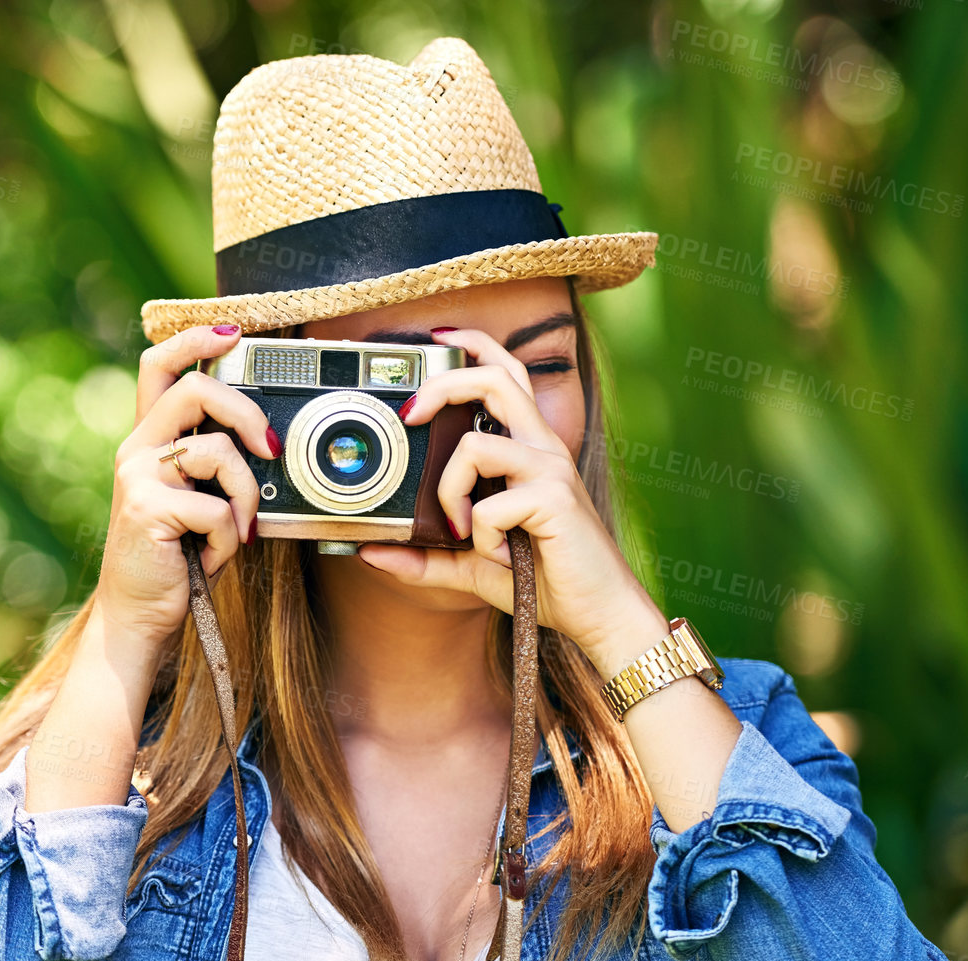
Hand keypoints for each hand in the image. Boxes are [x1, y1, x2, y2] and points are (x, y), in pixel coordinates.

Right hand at [95, 325, 279, 647]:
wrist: (139, 614)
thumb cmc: (177, 557)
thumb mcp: (194, 499)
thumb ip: (213, 464)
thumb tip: (268, 437)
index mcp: (147, 440)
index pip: (158, 366)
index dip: (194, 340)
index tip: (232, 331)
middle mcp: (135, 450)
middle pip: (195, 390)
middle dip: (245, 412)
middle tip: (269, 447)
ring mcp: (136, 477)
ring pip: (216, 452)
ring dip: (244, 497)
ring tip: (235, 531)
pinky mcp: (146, 509)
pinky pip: (215, 509)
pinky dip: (226, 540)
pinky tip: (210, 558)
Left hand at [356, 326, 668, 678]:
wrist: (598, 614)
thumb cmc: (543, 581)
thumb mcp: (471, 566)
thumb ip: (425, 557)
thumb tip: (370, 553)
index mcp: (528, 449)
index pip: (507, 373)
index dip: (474, 345)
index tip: (436, 340)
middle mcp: (543, 448)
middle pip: (495, 378)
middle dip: (442, 384)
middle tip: (408, 415)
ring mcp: (551, 469)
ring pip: (475, 444)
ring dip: (450, 491)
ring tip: (460, 530)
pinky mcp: (555, 498)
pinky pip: (489, 504)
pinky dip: (480, 537)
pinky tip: (501, 558)